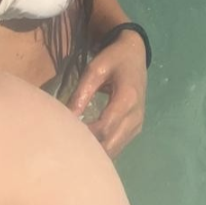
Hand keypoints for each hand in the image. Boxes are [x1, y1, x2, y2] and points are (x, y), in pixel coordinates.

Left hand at [67, 29, 147, 158]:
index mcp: (127, 99)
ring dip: (98, 151)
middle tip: (71, 143)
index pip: (104, 127)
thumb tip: (67, 116)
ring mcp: (138, 124)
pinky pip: (120, 145)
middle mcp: (136, 116)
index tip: (68, 132)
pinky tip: (91, 142)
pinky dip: (106, 147)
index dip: (86, 134)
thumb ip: (81, 92)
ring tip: (78, 143)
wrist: (135, 54)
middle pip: (111, 144)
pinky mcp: (136, 127)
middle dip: (91, 148)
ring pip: (116, 149)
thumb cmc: (113, 59)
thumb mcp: (95, 69)